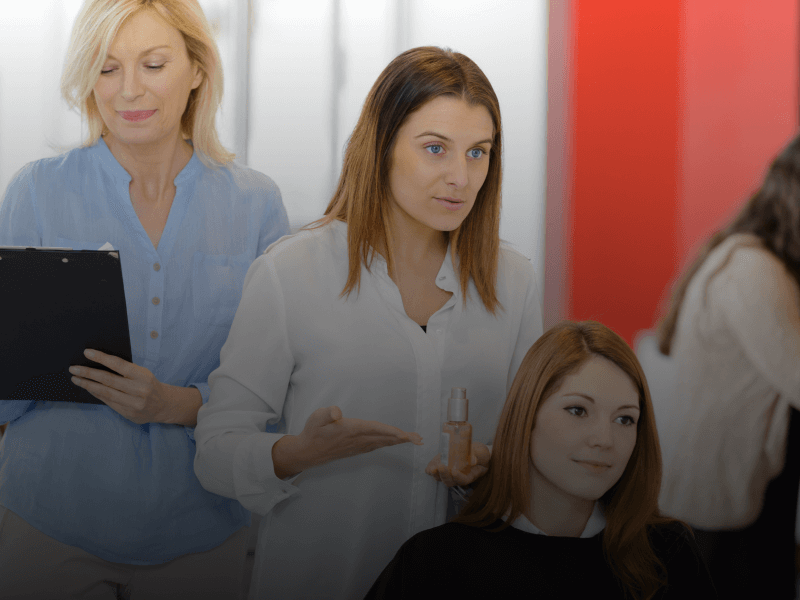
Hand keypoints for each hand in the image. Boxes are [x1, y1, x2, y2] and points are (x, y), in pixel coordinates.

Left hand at [69, 349, 169, 424]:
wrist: (164, 405)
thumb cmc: (150, 385)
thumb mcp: (143, 374)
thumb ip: (125, 371)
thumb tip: (100, 365)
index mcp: (143, 375)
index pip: (119, 364)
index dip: (101, 358)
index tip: (86, 352)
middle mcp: (138, 389)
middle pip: (108, 380)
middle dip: (88, 373)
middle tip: (74, 368)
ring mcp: (133, 403)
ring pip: (105, 392)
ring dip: (88, 385)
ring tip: (76, 379)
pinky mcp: (128, 413)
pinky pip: (108, 402)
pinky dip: (97, 394)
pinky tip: (89, 388)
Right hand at [272, 406, 422, 477]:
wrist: (307, 452)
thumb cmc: (313, 432)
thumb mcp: (316, 417)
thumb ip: (327, 413)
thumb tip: (337, 412)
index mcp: (351, 430)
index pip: (375, 430)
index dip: (391, 432)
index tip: (405, 435)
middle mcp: (358, 440)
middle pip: (384, 438)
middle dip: (402, 438)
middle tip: (419, 440)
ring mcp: (358, 446)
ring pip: (382, 442)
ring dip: (398, 441)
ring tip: (413, 439)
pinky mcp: (356, 449)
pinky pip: (377, 445)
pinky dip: (388, 443)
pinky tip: (393, 442)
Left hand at [425, 442, 490, 486]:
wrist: (475, 451)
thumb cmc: (480, 454)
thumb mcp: (482, 453)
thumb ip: (477, 456)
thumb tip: (472, 460)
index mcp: (470, 475)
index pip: (463, 480)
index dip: (458, 477)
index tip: (454, 471)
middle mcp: (458, 476)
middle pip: (449, 481)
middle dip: (444, 475)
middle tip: (441, 466)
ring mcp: (448, 472)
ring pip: (440, 478)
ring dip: (435, 474)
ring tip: (433, 468)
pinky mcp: (441, 465)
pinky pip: (434, 471)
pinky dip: (430, 469)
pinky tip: (430, 466)